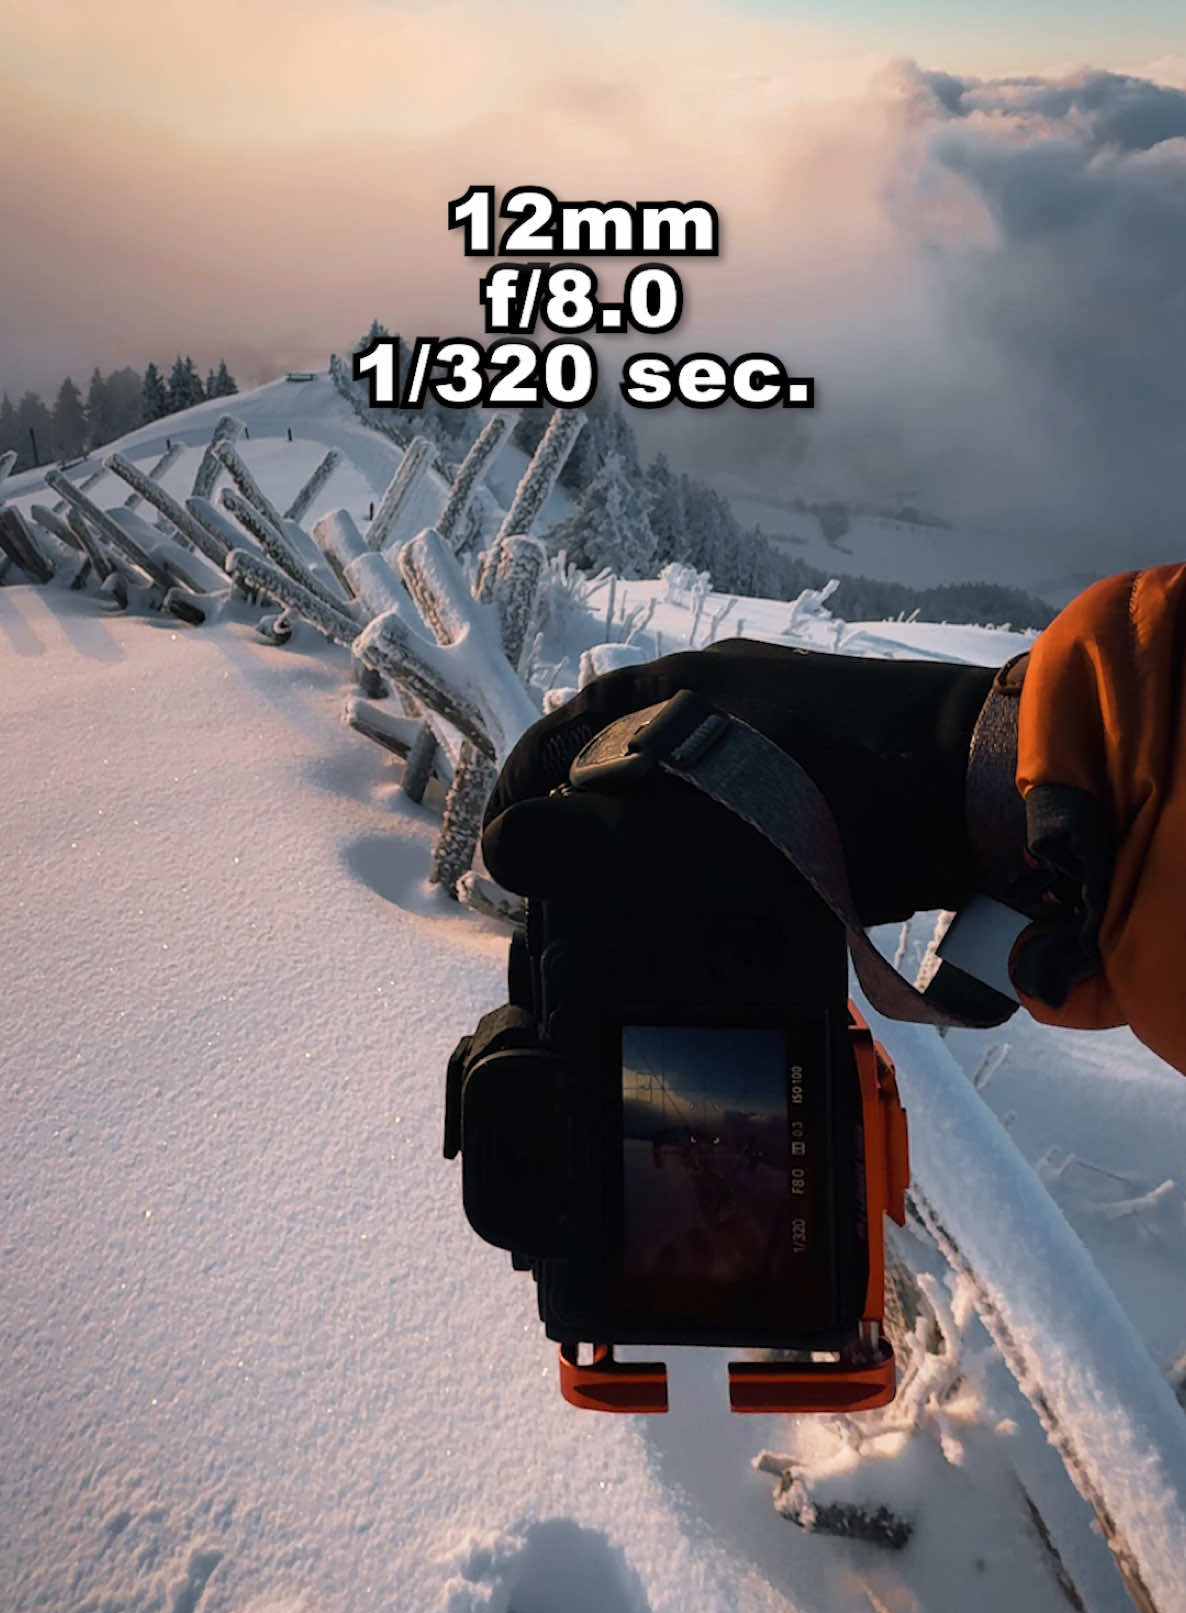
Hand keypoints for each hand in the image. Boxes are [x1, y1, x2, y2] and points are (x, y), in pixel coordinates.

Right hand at [483, 639, 998, 925]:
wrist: (988, 785)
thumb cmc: (848, 795)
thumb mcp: (713, 820)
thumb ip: (605, 837)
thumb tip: (499, 847)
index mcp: (681, 687)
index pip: (568, 732)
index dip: (525, 793)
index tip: (504, 857)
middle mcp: (719, 693)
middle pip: (616, 757)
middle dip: (579, 823)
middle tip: (559, 895)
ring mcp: (773, 725)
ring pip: (674, 782)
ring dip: (639, 840)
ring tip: (619, 906)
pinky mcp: (815, 767)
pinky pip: (730, 801)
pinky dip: (701, 845)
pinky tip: (703, 895)